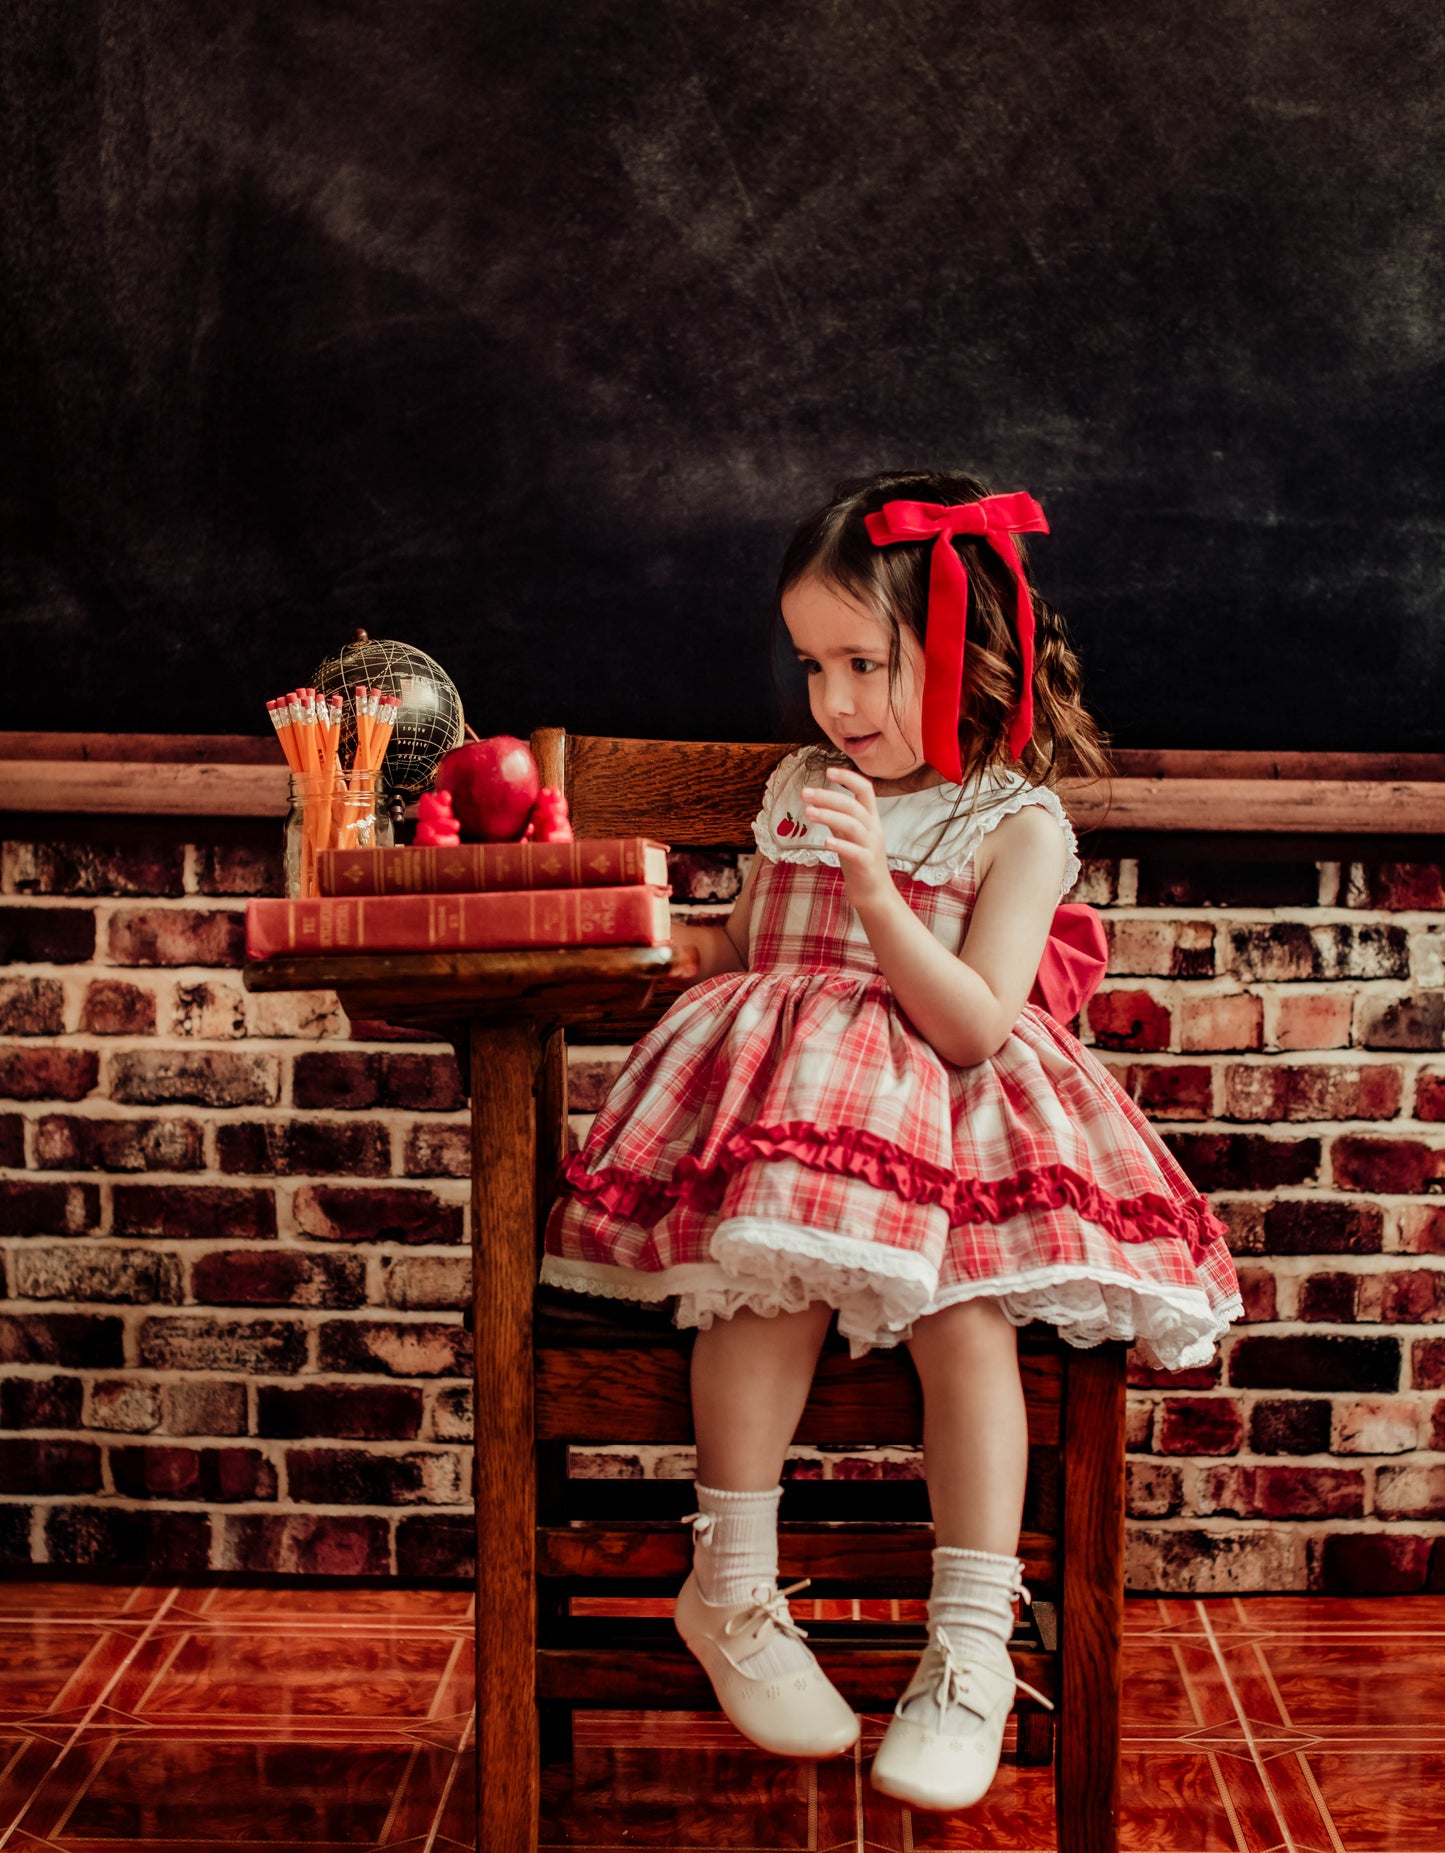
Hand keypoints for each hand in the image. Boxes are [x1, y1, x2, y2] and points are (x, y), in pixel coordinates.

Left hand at [801, 768, 897, 914]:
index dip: (848, 778)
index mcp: (870, 819)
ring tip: (808, 812)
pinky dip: (840, 845)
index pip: (865, 789)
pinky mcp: (867, 865)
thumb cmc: (860, 863)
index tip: (828, 771)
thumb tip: (818, 802)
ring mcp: (871, 846)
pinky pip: (855, 851)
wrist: (875, 895)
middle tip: (805, 793)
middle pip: (853, 805)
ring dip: (829, 816)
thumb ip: (838, 819)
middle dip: (828, 796)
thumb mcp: (849, 836)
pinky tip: (824, 842)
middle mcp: (873, 829)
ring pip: (852, 824)